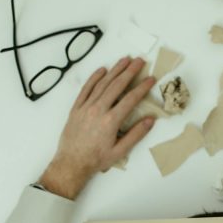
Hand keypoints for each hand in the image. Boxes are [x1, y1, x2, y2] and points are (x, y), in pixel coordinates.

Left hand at [38, 56, 156, 199]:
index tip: (151, 79)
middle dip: (130, 71)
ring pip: (102, 84)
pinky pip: (86, 89)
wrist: (71, 163)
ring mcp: (85, 107)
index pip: (130, 99)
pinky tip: (102, 70)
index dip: (142, 87)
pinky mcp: (76, 108)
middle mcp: (98, 110)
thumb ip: (136, 134)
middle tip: (139, 60)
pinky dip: (94, 78)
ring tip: (124, 60)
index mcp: (110, 121)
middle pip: (117, 85)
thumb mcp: (120, 151)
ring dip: (114, 70)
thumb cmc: (96, 159)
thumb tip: (150, 120)